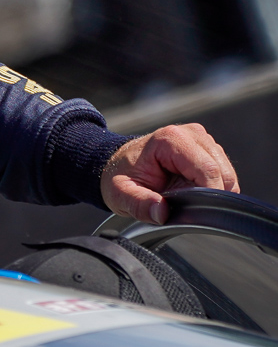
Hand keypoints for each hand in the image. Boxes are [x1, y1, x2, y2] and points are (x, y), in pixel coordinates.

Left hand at [101, 123, 237, 223]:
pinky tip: (191, 191)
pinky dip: (214, 189)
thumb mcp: (120, 194)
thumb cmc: (120, 176)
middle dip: (210, 196)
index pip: (208, 170)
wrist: (118, 162)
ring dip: (213, 193)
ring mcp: (204, 139)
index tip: (195, 212)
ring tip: (183, 196)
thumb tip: (162, 212)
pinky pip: (225, 175)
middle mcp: (192, 134)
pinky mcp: (209, 148)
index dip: (208, 195)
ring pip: (228, 175)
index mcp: (171, 139)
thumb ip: (139, 203)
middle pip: (223, 173)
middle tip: (184, 206)